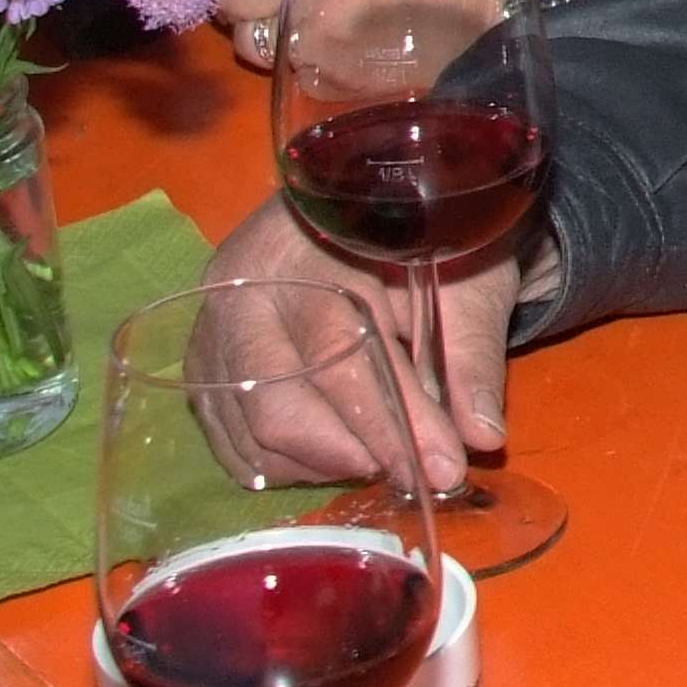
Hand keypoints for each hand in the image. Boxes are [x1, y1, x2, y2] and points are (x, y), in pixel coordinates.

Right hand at [191, 199, 539, 490]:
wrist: (368, 216)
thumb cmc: (423, 246)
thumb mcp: (465, 284)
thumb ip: (470, 357)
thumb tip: (481, 437)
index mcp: (306, 256)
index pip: (339, 355)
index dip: (390, 421)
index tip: (438, 468)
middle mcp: (239, 296)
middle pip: (273, 406)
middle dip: (346, 453)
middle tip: (408, 470)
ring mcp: (211, 334)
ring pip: (248, 433)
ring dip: (319, 464)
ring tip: (379, 456)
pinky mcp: (205, 369)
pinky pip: (230, 441)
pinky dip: (284, 465)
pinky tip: (335, 454)